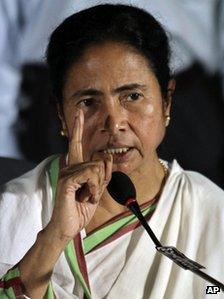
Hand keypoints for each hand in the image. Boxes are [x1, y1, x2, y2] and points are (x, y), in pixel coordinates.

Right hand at [46, 109, 112, 241]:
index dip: (78, 128)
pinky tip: (86, 197)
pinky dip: (94, 188)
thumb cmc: (80, 208)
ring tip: (87, 196)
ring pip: (96, 168)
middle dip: (102, 180)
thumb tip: (108, 157)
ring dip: (98, 186)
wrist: (68, 226)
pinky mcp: (67, 180)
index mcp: (75, 167)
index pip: (77, 143)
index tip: (78, 113)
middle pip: (98, 161)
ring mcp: (67, 173)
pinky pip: (90, 175)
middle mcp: (69, 166)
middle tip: (91, 193)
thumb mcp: (97, 189)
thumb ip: (103, 174)